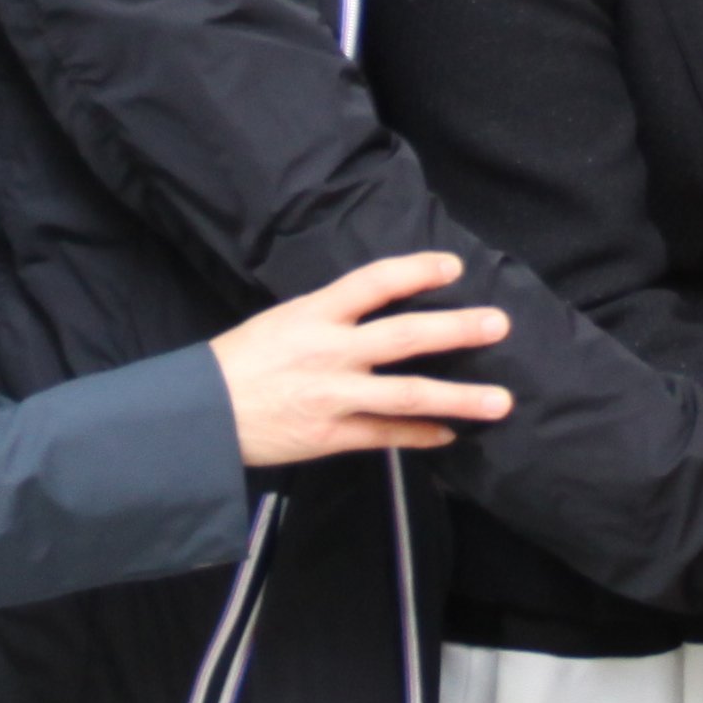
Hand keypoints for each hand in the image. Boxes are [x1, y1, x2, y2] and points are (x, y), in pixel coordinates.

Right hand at [210, 255, 515, 464]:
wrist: (201, 415)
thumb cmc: (238, 361)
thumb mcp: (281, 320)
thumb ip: (330, 316)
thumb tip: (376, 309)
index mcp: (315, 314)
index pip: (375, 282)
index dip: (416, 270)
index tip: (453, 266)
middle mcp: (331, 352)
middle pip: (406, 336)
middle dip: (458, 330)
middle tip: (499, 325)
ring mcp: (334, 396)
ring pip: (408, 394)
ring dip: (459, 398)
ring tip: (500, 401)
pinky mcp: (331, 435)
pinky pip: (386, 436)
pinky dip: (421, 435)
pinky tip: (449, 435)